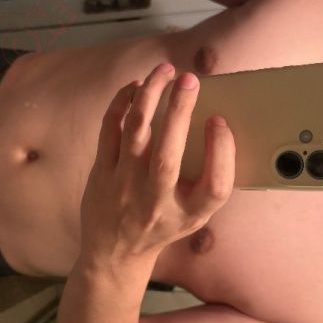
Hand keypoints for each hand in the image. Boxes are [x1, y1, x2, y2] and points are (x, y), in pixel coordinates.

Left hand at [80, 63, 235, 262]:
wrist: (115, 251)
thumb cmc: (163, 224)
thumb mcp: (195, 213)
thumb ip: (212, 179)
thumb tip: (217, 125)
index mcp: (187, 212)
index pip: (215, 186)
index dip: (222, 150)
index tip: (218, 120)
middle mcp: (155, 201)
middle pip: (168, 155)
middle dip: (180, 110)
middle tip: (190, 78)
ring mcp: (123, 185)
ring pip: (135, 132)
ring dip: (149, 95)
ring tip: (164, 71)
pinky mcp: (101, 172)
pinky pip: (110, 128)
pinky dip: (122, 102)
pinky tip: (136, 86)